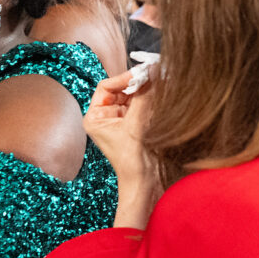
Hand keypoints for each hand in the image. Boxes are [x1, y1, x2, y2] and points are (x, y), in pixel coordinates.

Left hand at [83, 73, 160, 227]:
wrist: (145, 184)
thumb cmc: (133, 161)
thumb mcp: (137, 124)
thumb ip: (143, 97)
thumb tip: (152, 73)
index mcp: (94, 118)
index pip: (106, 87)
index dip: (124, 78)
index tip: (143, 73)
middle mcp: (105, 117)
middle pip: (121, 89)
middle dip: (139, 83)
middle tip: (157, 73)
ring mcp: (120, 121)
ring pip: (134, 96)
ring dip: (148, 90)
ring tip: (163, 83)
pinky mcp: (135, 125)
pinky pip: (143, 105)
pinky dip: (153, 99)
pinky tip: (164, 94)